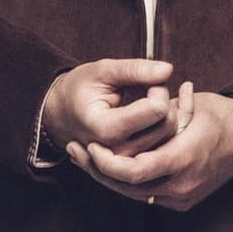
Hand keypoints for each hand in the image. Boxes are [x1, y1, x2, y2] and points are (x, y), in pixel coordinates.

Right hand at [43, 58, 181, 155]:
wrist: (62, 115)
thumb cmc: (79, 91)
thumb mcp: (102, 71)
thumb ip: (134, 69)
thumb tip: (167, 70)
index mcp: (106, 129)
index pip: (157, 109)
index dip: (158, 88)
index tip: (145, 80)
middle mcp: (118, 151)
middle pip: (167, 124)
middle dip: (164, 99)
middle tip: (146, 86)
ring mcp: (127, 160)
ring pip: (170, 135)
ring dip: (166, 112)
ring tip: (145, 98)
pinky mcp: (135, 162)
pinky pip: (165, 143)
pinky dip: (164, 123)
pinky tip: (152, 110)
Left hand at [74, 92, 232, 211]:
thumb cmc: (219, 117)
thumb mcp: (191, 106)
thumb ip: (159, 110)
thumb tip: (132, 99)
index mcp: (184, 158)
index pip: (134, 171)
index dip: (107, 162)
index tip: (90, 145)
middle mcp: (183, 184)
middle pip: (127, 187)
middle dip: (98, 170)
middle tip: (76, 150)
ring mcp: (183, 197)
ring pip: (134, 193)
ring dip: (108, 177)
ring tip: (85, 157)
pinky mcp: (182, 202)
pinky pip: (146, 194)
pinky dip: (126, 181)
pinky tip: (108, 166)